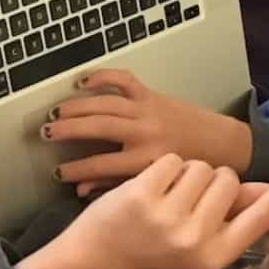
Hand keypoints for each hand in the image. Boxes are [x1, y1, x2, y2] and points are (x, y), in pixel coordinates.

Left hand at [16, 157, 268, 268]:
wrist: (102, 255)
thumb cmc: (156, 245)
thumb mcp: (202, 240)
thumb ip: (238, 215)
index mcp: (218, 254)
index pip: (262, 217)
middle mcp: (197, 239)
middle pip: (227, 178)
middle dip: (210, 180)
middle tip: (184, 204)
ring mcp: (169, 218)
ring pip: (200, 166)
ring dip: (185, 172)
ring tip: (165, 197)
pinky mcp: (143, 196)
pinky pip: (173, 160)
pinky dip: (162, 168)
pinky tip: (148, 190)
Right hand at [41, 70, 252, 196]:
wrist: (224, 147)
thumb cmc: (189, 170)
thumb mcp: (156, 184)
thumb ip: (117, 186)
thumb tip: (81, 191)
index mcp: (147, 160)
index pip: (101, 165)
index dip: (75, 170)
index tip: (57, 173)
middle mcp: (146, 133)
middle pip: (98, 128)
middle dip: (67, 130)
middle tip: (44, 134)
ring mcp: (148, 110)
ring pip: (104, 104)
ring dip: (76, 107)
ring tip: (54, 113)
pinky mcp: (152, 95)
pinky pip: (123, 81)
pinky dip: (102, 77)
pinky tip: (82, 82)